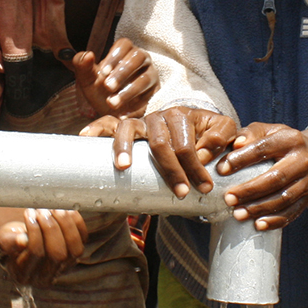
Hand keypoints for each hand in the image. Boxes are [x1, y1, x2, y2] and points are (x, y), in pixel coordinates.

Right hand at [0, 207, 88, 285]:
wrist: (21, 237)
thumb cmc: (9, 239)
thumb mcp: (1, 241)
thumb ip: (8, 242)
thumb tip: (22, 241)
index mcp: (24, 275)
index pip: (36, 254)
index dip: (35, 231)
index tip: (29, 214)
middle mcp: (46, 275)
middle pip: (57, 254)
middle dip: (51, 228)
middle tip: (41, 210)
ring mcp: (64, 266)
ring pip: (75, 249)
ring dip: (66, 225)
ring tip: (53, 208)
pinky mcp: (76, 253)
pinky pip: (83, 238)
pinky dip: (76, 221)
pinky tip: (64, 209)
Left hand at [71, 37, 157, 118]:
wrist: (110, 112)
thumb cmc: (99, 90)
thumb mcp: (87, 80)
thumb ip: (82, 66)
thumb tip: (88, 54)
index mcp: (124, 52)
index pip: (124, 44)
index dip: (114, 56)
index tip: (103, 72)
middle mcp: (141, 60)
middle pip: (138, 57)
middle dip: (122, 72)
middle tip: (108, 87)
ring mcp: (151, 75)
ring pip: (145, 78)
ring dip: (128, 91)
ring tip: (112, 102)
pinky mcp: (156, 93)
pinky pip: (150, 96)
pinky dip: (136, 106)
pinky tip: (122, 115)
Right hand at [92, 106, 238, 195]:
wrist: (193, 125)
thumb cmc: (206, 133)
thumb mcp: (222, 129)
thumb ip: (222, 136)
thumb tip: (208, 152)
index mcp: (182, 115)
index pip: (187, 144)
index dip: (196, 167)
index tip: (204, 187)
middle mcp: (159, 116)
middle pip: (160, 142)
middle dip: (170, 170)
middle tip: (181, 192)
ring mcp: (140, 122)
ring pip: (128, 129)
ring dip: (124, 148)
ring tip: (123, 166)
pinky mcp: (125, 126)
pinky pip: (107, 123)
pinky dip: (96, 128)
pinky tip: (85, 137)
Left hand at [218, 123, 307, 229]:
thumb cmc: (281, 141)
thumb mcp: (268, 130)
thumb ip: (250, 134)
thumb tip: (234, 144)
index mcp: (290, 140)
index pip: (264, 148)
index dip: (242, 159)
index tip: (221, 169)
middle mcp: (303, 160)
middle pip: (276, 178)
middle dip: (250, 190)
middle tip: (228, 198)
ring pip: (284, 198)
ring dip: (259, 208)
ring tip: (238, 214)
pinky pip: (293, 212)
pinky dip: (275, 221)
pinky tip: (258, 225)